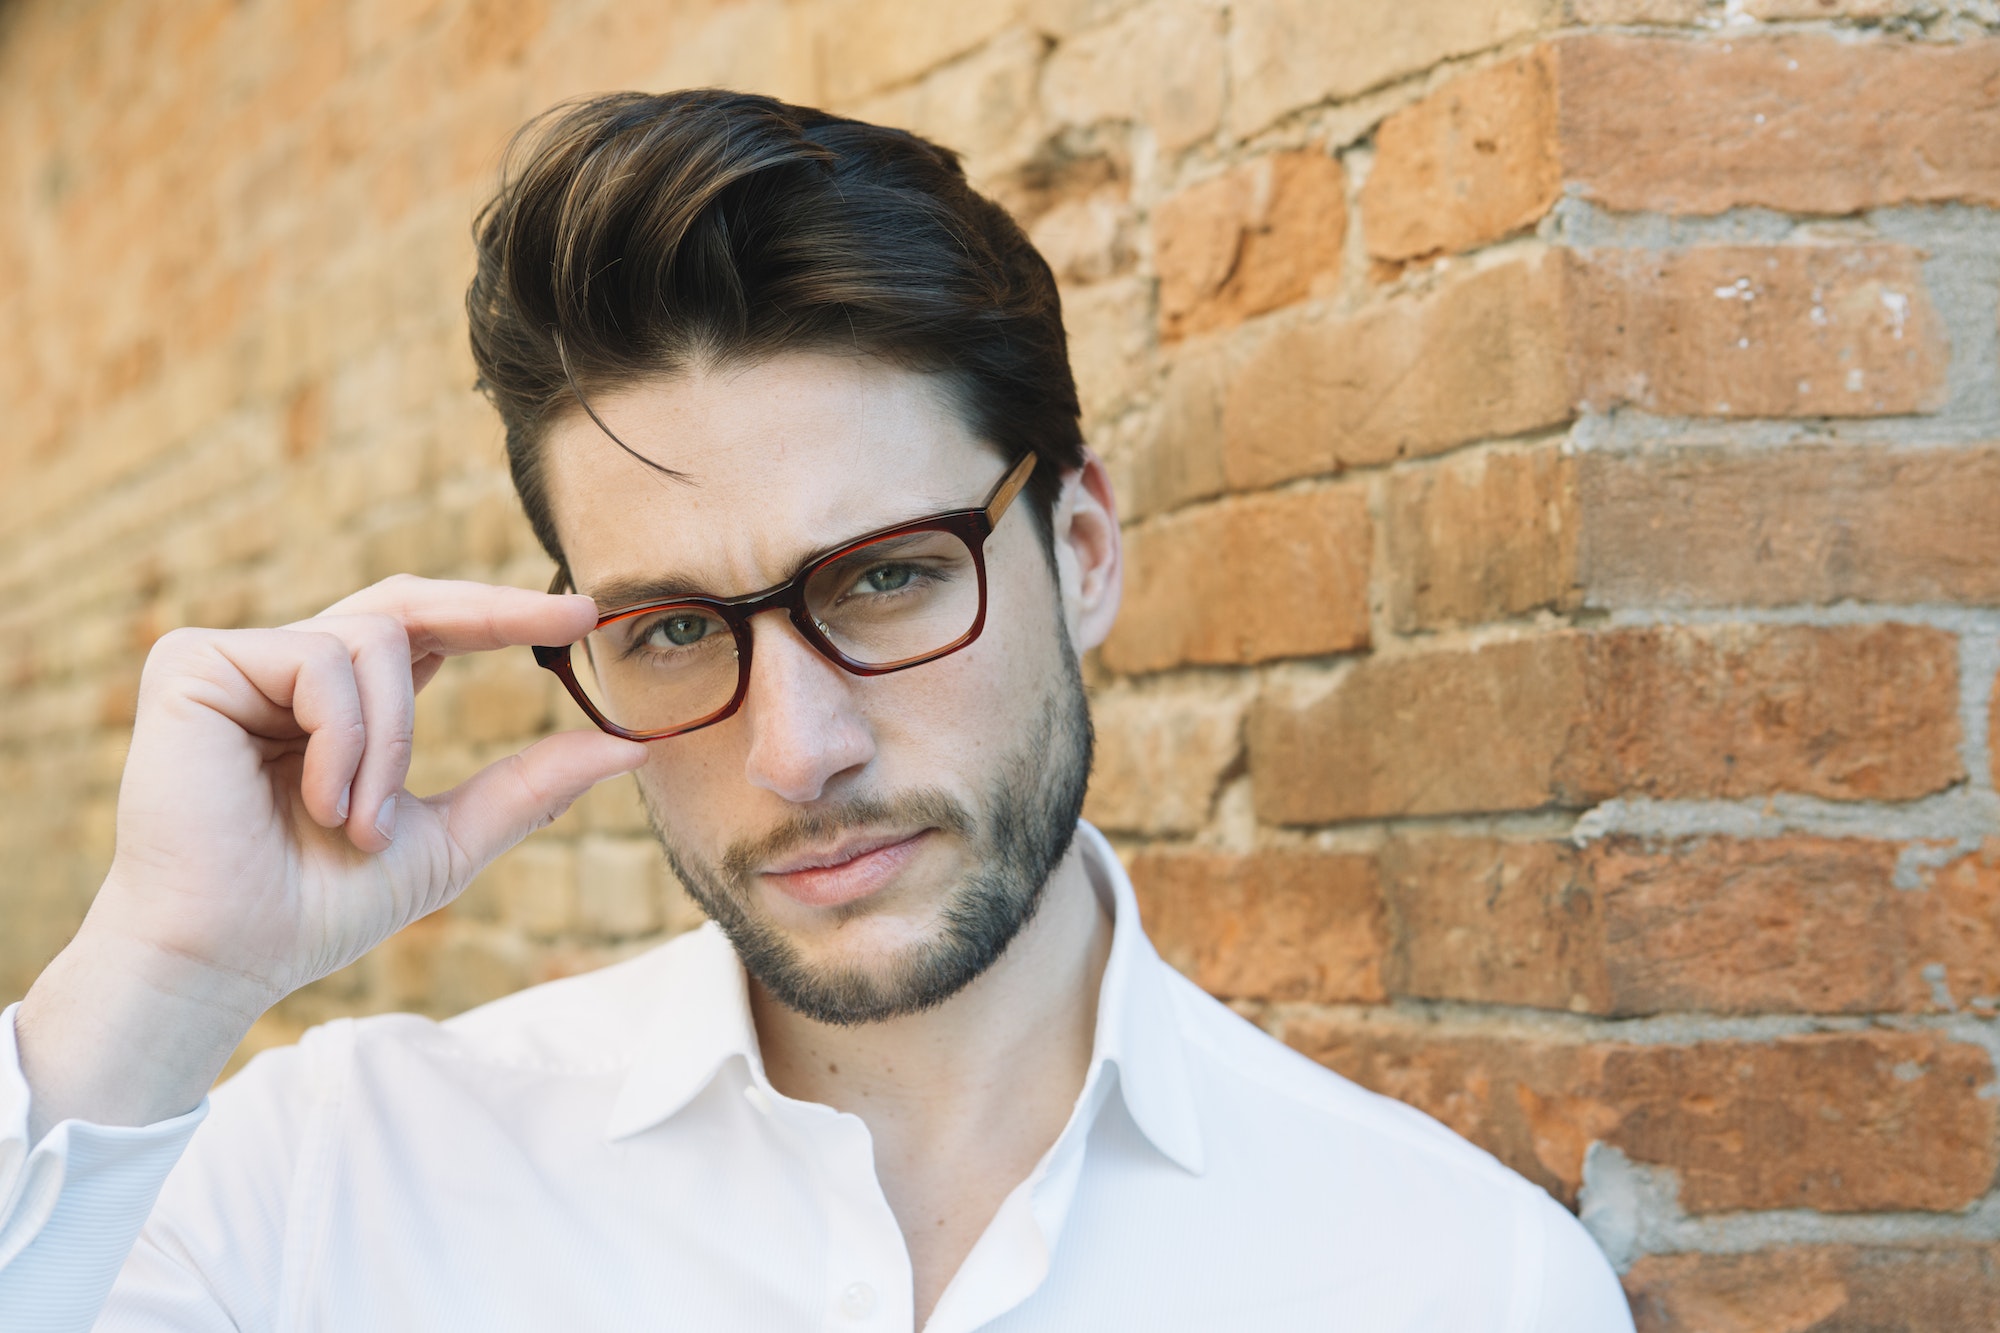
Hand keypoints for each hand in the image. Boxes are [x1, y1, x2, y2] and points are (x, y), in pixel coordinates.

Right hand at [15, 576, 647, 1137]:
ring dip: (393, 743)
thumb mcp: (448, 839)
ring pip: (376, 640)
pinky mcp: (193, 664)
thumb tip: (629, 746)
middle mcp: (290, 671)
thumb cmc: (318, 907)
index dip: (501, 615)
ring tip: (359, 823)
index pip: (429, 632)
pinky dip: (344, 737)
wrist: (225, 958)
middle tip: (572, 620)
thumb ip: (529, 787)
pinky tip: (319, 801)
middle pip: (405, 601)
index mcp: (344, 705)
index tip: (584, 618)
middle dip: (493, 609)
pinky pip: (319, 660)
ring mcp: (240, 661)